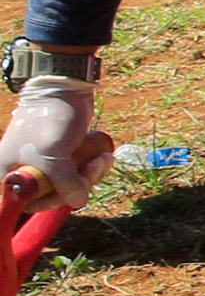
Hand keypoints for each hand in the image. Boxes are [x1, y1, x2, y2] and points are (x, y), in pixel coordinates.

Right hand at [2, 78, 111, 212]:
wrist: (64, 91)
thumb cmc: (49, 121)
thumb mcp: (52, 154)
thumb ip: (63, 182)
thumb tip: (78, 201)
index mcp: (8, 175)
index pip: (26, 204)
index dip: (51, 201)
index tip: (70, 193)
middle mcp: (24, 173)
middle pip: (54, 196)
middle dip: (78, 185)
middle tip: (92, 168)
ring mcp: (45, 166)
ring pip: (70, 186)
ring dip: (90, 176)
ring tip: (102, 159)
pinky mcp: (63, 159)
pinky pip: (79, 174)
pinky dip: (93, 169)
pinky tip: (104, 157)